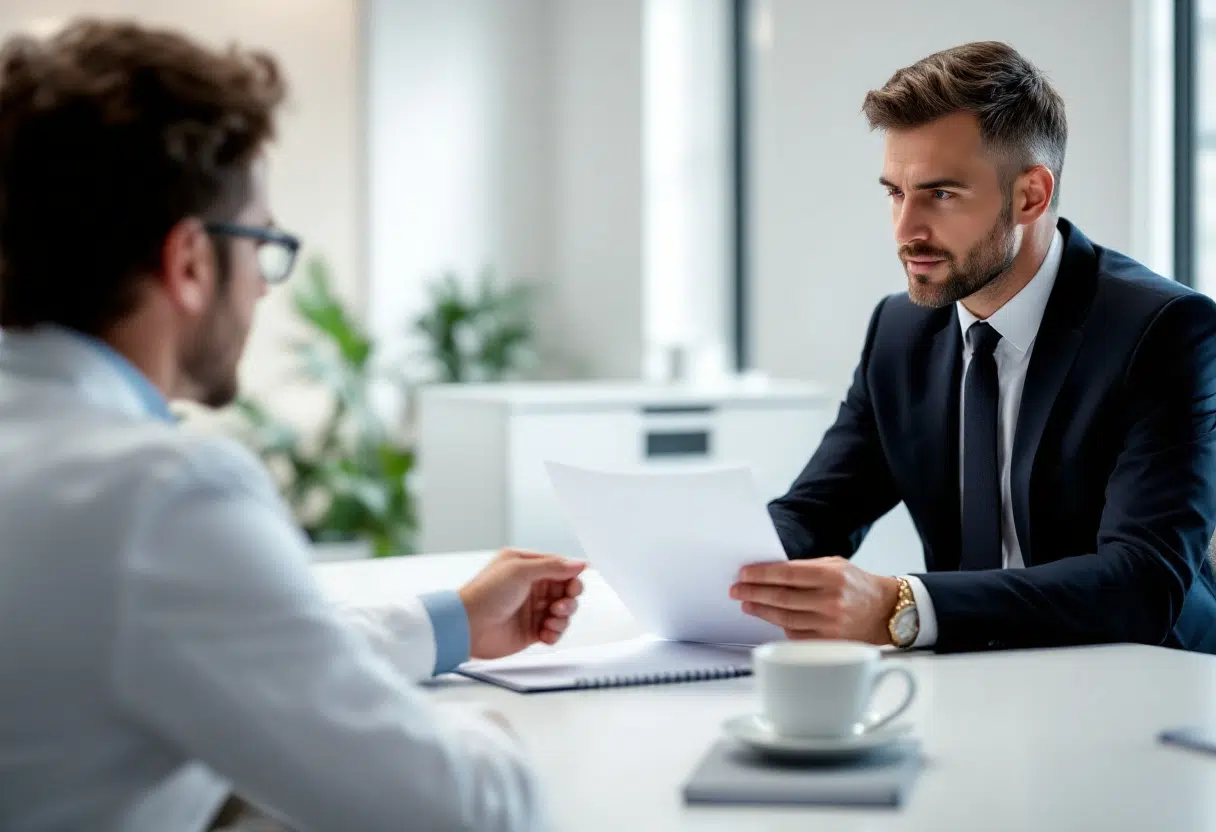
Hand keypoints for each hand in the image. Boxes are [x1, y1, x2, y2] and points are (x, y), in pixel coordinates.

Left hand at [459, 549, 586, 659]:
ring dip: (563, 617)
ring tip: (550, 619)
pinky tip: (545, 633)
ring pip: (564, 611)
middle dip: (569, 598)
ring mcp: (532, 609)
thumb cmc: (486, 594)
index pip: (560, 567)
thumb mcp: (521, 570)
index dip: (571, 576)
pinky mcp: (532, 630)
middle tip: (560, 604)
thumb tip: (579, 563)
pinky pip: (555, 631)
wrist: (468, 626)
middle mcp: (531, 586)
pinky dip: (555, 633)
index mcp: (527, 566)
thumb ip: (553, 566)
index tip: (573, 585)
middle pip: (566, 590)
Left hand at [730, 557, 899, 643]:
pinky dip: (779, 625)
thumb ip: (804, 568)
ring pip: (785, 618)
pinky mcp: (830, 643)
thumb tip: (768, 572)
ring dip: (761, 610)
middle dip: (754, 593)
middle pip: (782, 598)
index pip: (788, 574)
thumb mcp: (835, 565)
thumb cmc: (856, 584)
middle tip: (737, 590)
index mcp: (832, 576)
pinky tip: (768, 616)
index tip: (744, 573)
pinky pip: (796, 635)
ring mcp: (831, 625)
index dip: (762, 574)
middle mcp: (832, 601)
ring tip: (747, 603)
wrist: (885, 611)